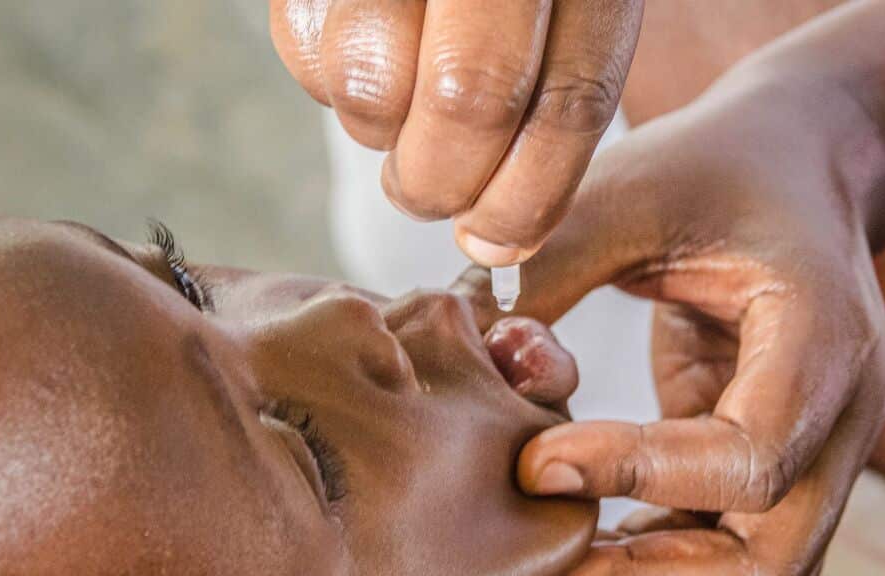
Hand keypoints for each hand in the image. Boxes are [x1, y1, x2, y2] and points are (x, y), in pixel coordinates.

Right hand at [269, 0, 642, 265]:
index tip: (498, 242)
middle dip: (444, 181)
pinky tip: (364, 52)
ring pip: (374, 86)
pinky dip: (331, 82)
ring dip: (383, 134)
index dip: (531, 198)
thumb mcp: (575, 3)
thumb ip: (552, 99)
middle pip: (470, 99)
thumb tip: (495, 241)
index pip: (570, 102)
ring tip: (399, 109)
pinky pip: (309, 51)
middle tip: (432, 194)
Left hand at [453, 68, 884, 575]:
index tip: (536, 462)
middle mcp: (839, 422)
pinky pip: (730, 567)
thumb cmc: (720, 167)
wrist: (800, 171)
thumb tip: (468, 342)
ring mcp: (815, 461)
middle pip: (768, 572)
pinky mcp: (774, 478)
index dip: (639, 476)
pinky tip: (579, 548)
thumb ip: (555, 255)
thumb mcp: (637, 186)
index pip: (751, 458)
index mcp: (824, 341)